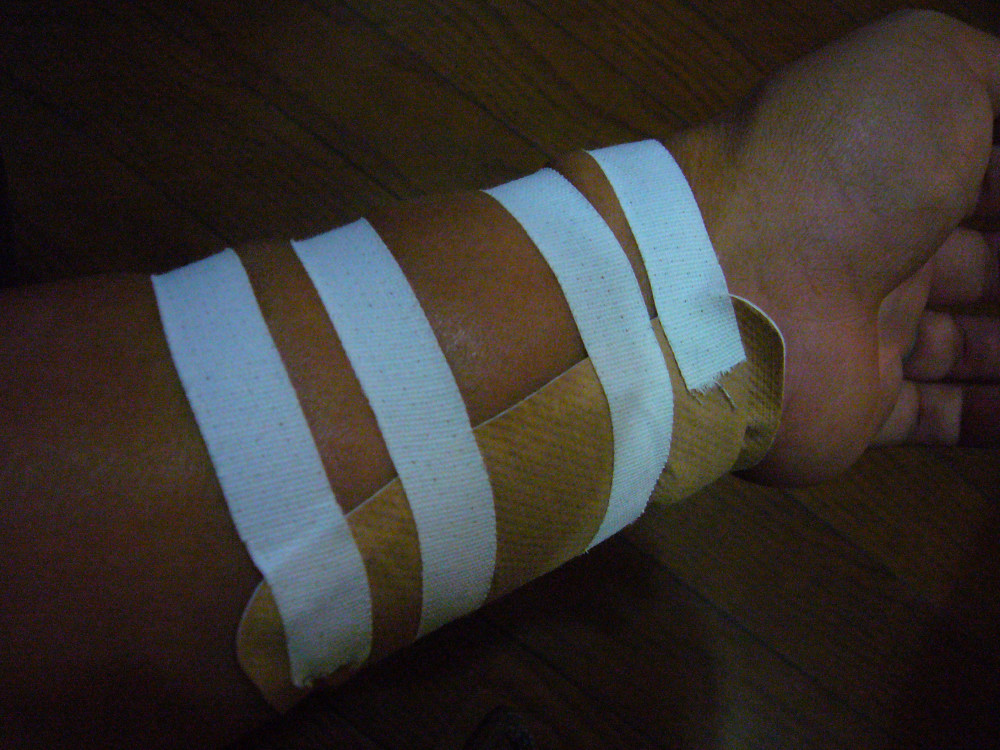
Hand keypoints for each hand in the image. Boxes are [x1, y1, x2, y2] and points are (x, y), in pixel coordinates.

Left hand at [670, 10, 999, 483]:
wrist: (740, 283)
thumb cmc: (840, 165)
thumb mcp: (927, 67)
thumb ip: (993, 77)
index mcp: (891, 167)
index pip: (981, 181)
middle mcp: (875, 248)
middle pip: (979, 265)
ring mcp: (863, 330)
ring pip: (963, 345)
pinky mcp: (855, 404)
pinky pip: (936, 416)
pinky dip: (988, 416)